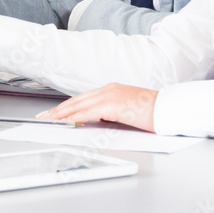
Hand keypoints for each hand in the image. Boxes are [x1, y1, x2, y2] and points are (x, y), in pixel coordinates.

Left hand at [37, 83, 157, 131]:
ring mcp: (111, 95)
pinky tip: (67, 122)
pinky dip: (76, 117)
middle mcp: (108, 89)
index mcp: (111, 89)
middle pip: (77, 100)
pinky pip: (90, 112)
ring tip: (50, 120)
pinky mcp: (114, 105)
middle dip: (59, 109)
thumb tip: (98, 121)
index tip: (55, 112)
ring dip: (63, 113)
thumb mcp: (127, 110)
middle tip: (45, 116)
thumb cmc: (152, 111)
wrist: (168, 108)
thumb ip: (111, 112)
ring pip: (79, 105)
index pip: (83, 98)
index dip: (67, 106)